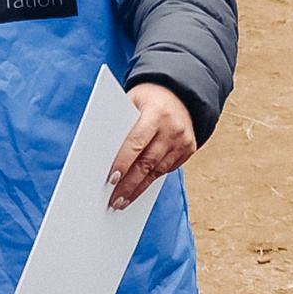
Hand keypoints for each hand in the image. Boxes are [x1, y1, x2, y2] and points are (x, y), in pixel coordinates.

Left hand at [108, 81, 197, 207]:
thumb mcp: (133, 101)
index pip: (136, 142)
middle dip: (129, 184)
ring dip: (139, 188)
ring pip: (157, 171)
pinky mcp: (189, 149)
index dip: (123, 162)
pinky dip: (151, 180)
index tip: (111, 180)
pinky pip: (167, 169)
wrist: (181, 92)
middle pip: (147, 162)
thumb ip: (122, 124)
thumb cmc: (148, 97)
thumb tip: (103, 155)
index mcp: (156, 113)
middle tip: (114, 201)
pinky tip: (138, 190)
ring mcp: (183, 140)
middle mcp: (173, 128)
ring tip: (122, 201)